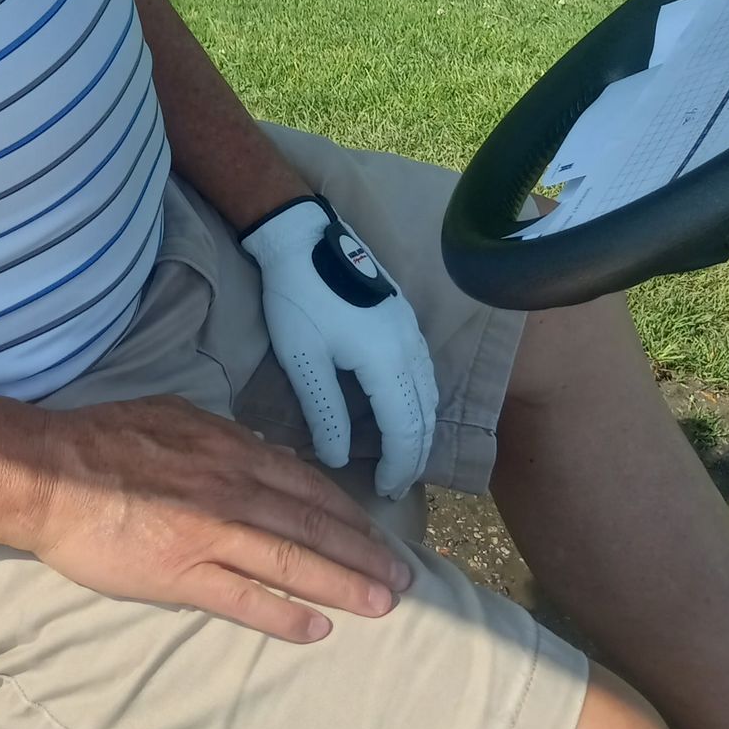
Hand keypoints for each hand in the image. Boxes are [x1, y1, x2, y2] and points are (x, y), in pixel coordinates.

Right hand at [27, 393, 415, 643]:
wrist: (49, 473)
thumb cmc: (103, 439)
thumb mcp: (172, 416)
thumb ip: (218, 438)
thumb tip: (257, 452)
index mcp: (229, 450)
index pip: (306, 485)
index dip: (348, 513)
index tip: (377, 534)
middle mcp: (231, 488)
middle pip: (313, 524)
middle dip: (364, 553)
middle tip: (403, 579)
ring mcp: (210, 533)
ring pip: (292, 560)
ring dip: (344, 585)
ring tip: (381, 606)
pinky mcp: (182, 573)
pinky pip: (246, 598)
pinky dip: (285, 614)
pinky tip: (317, 629)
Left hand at [240, 196, 438, 499]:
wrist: (301, 236)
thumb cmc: (298, 297)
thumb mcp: (302, 359)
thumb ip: (325, 412)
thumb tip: (339, 459)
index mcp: (387, 361)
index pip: (405, 429)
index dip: (399, 466)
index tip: (387, 492)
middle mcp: (410, 347)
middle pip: (426, 415)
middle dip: (415, 455)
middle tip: (398, 485)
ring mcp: (411, 329)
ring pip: (429, 393)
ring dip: (420, 429)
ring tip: (402, 456)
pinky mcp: (404, 317)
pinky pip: (424, 372)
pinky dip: (420, 402)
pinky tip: (402, 410)